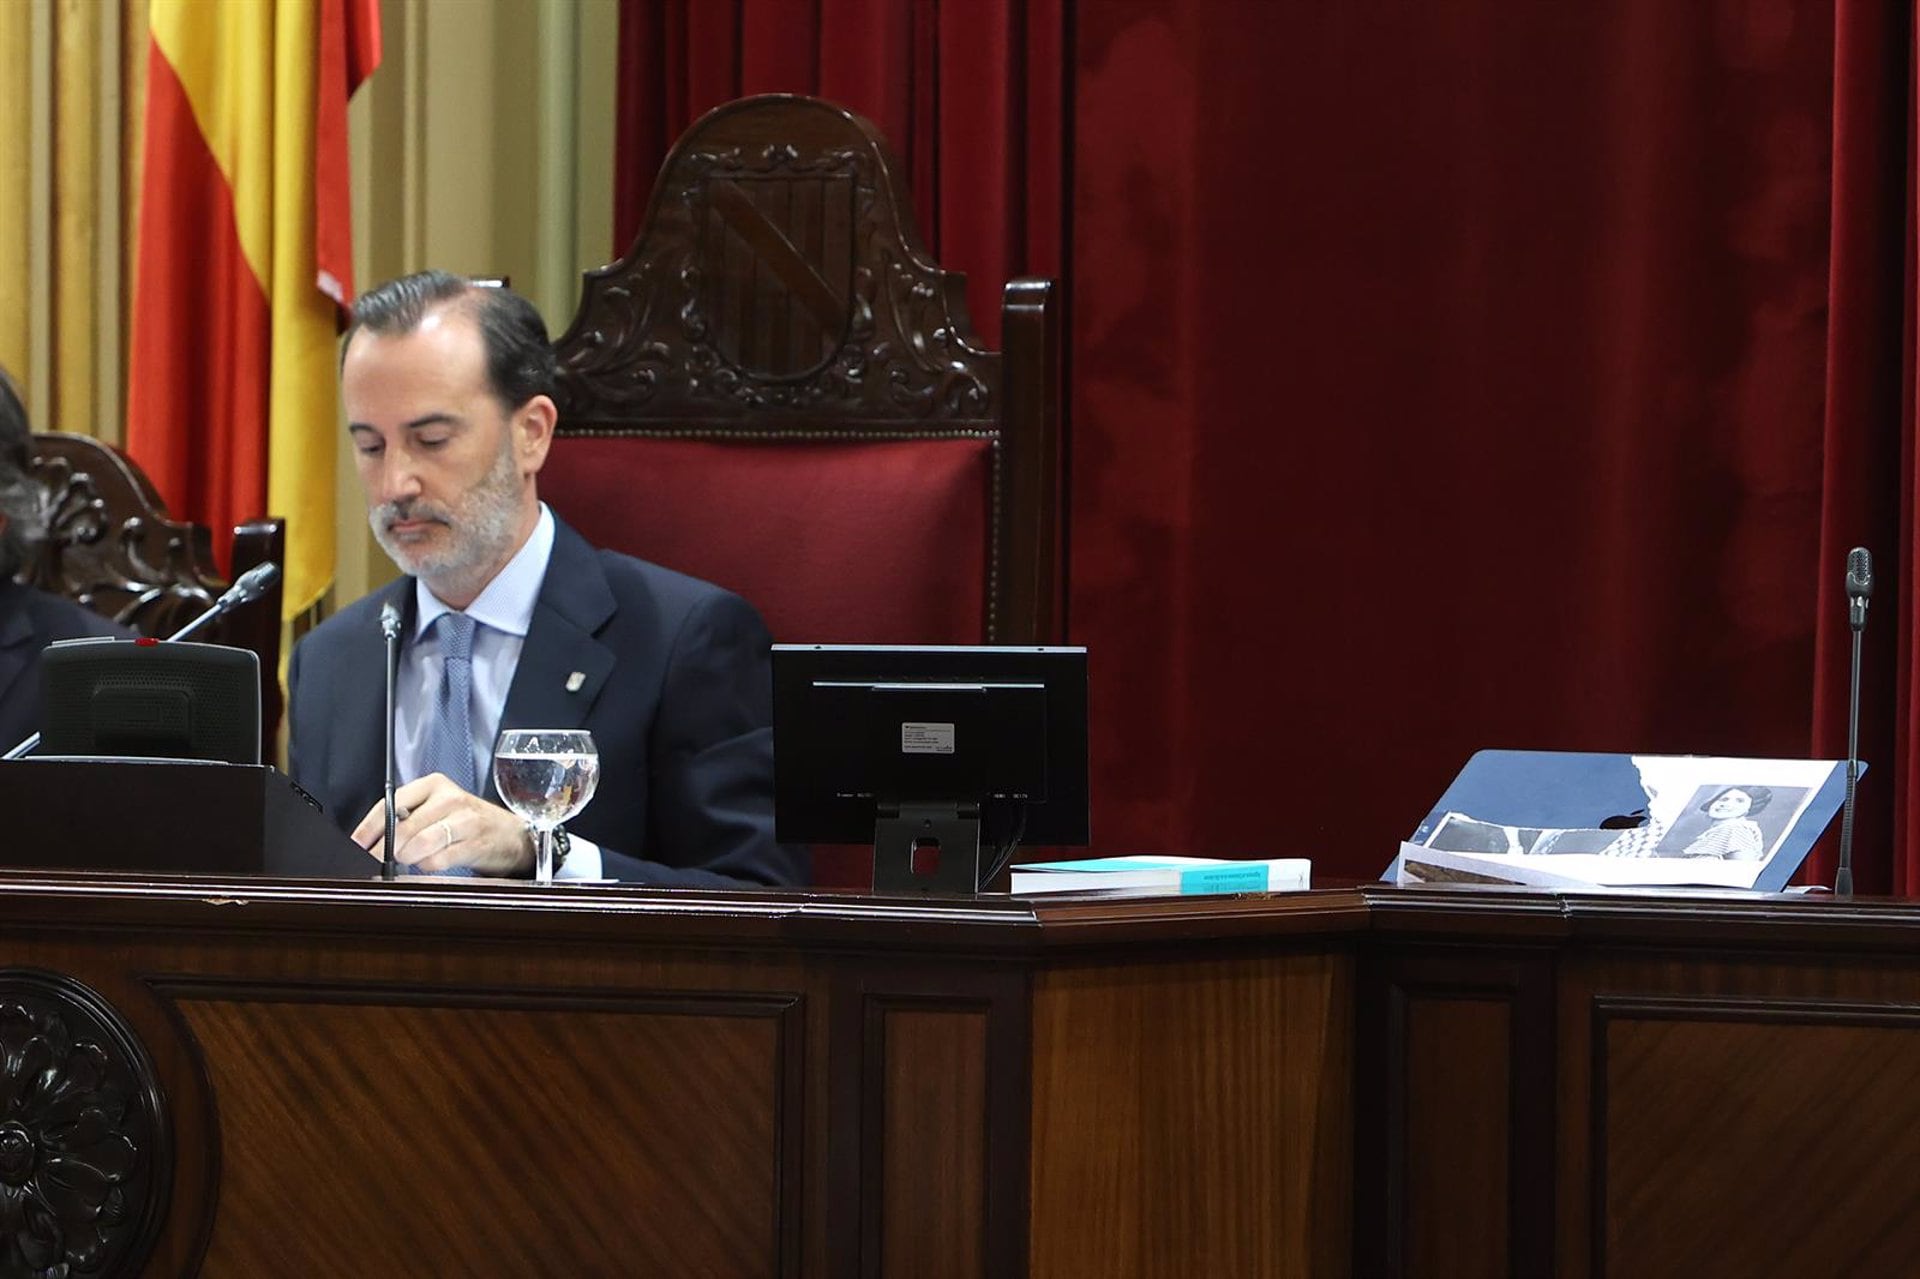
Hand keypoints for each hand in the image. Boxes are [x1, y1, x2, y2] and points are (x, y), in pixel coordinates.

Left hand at [351, 773, 534, 876]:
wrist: (509, 834)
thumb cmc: (465, 822)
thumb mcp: (437, 809)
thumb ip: (407, 819)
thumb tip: (370, 841)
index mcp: (433, 785)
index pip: (391, 805)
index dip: (368, 828)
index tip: (356, 845)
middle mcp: (449, 798)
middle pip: (404, 828)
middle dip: (385, 850)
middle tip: (377, 861)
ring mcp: (465, 820)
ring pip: (421, 844)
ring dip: (408, 858)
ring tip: (409, 860)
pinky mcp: (475, 843)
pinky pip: (439, 860)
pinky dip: (428, 866)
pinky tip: (431, 862)